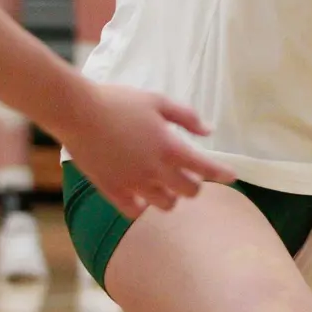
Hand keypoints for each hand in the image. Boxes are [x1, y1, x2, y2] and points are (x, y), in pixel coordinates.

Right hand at [59, 84, 234, 217]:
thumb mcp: (158, 101)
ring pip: (165, 205)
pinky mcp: (111, 190)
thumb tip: (208, 130)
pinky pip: (134, 210)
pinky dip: (142, 206)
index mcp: (169, 147)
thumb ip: (186, 117)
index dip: (222, 173)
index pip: (204, 168)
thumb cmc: (119, 102)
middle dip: (195, 185)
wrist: (78, 112)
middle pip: (189, 192)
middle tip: (190, 176)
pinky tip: (142, 196)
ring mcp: (133, 183)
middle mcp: (155, 170)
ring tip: (165, 185)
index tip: (232, 176)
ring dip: (171, 196)